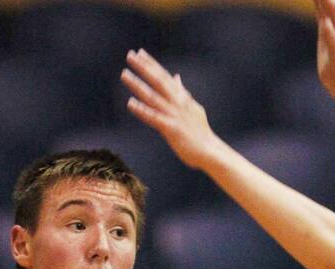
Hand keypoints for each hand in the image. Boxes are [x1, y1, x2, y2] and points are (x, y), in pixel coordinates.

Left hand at [121, 49, 222, 170]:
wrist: (209, 151)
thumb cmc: (200, 132)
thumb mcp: (193, 107)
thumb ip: (182, 92)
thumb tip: (176, 77)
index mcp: (181, 98)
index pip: (164, 77)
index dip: (151, 64)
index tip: (139, 53)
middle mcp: (177, 103)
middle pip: (158, 81)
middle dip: (143, 67)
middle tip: (130, 55)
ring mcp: (174, 115)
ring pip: (152, 96)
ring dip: (137, 85)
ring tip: (124, 74)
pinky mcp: (171, 129)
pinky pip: (153, 118)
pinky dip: (142, 110)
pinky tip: (130, 103)